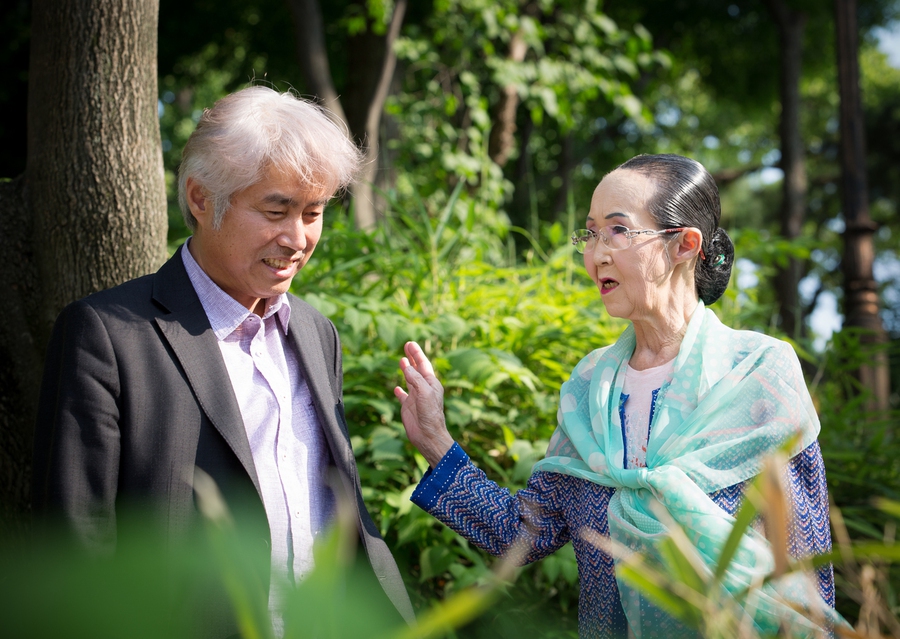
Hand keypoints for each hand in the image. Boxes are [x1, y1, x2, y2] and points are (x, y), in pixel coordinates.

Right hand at [393, 341, 454, 467]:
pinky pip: (403, 396)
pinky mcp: (408, 407)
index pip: (423, 364)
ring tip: (401, 360)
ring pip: (410, 379)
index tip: (410, 344)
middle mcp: (424, 388)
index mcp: (431, 384)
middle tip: (407, 345)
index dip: (417, 353)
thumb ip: (415, 379)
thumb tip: (407, 365)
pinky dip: (400, 390)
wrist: (428, 436)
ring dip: (406, 370)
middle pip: (417, 369)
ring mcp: (416, 397)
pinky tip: (396, 387)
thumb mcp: (424, 393)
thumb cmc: (430, 415)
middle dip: (412, 357)